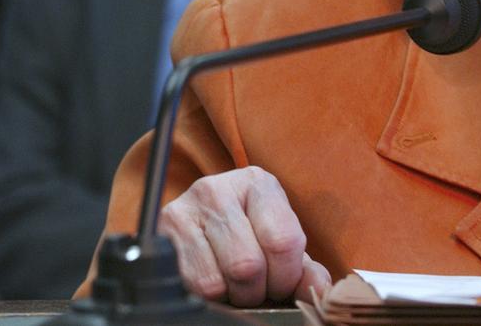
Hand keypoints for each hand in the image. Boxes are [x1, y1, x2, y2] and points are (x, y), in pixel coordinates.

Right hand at [157, 166, 331, 306]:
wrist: (196, 224)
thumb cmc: (247, 234)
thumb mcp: (279, 242)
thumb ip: (304, 267)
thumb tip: (319, 288)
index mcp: (258, 183)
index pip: (283, 241)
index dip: (287, 276)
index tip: (281, 282)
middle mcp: (218, 189)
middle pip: (248, 265)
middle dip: (258, 290)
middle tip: (255, 287)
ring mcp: (185, 209)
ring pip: (219, 280)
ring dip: (231, 296)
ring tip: (233, 283)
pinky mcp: (162, 233)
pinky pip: (193, 285)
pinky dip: (208, 296)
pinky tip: (212, 279)